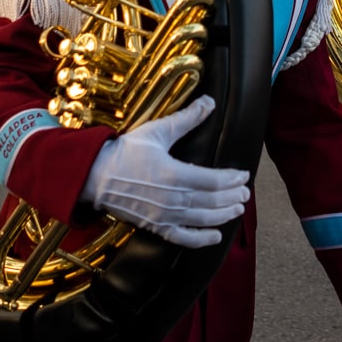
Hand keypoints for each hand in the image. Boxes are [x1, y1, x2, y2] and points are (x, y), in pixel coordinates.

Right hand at [80, 96, 250, 247]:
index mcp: (174, 174)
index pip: (214, 180)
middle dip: (233, 197)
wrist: (95, 176)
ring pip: (203, 219)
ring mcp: (164, 216)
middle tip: (246, 192)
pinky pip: (183, 238)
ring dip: (224, 215)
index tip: (243, 174)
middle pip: (213, 201)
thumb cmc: (125, 152)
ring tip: (238, 209)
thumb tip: (210, 101)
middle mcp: (173, 199)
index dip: (233, 179)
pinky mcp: (156, 227)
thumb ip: (186, 118)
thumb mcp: (156, 131)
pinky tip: (216, 236)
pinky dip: (201, 239)